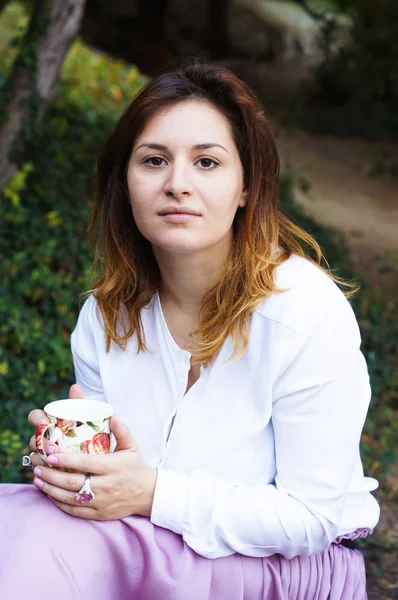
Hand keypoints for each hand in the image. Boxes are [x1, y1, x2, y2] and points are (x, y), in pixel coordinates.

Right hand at [28, 384, 83, 468]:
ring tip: (55, 462)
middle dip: (41, 443)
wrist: (93, 455)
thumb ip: (80, 403)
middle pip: (33, 439)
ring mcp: (43, 454)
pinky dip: (45, 472)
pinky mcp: (47, 469)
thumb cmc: (85, 431)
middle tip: (53, 447)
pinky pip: (40, 471)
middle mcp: (42, 438)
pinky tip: (53, 473)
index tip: (45, 422)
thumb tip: (76, 386)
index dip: (36, 419)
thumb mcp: (85, 417)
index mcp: (48, 423)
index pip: (35, 417)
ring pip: (35, 456)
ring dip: (42, 459)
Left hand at [32, 414, 157, 520]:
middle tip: (37, 466)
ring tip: (37, 479)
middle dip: (51, 475)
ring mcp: (101, 502)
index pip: (85, 463)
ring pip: (70, 498)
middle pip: (72, 482)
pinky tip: (49, 495)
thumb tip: (111, 413)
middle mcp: (105, 485)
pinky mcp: (98, 514)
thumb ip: (121, 430)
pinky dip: (59, 504)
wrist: (148, 494)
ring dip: (50, 489)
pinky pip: (75, 511)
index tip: (51, 454)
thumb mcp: (132, 446)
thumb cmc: (137, 467)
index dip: (65, 460)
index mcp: (112, 467)